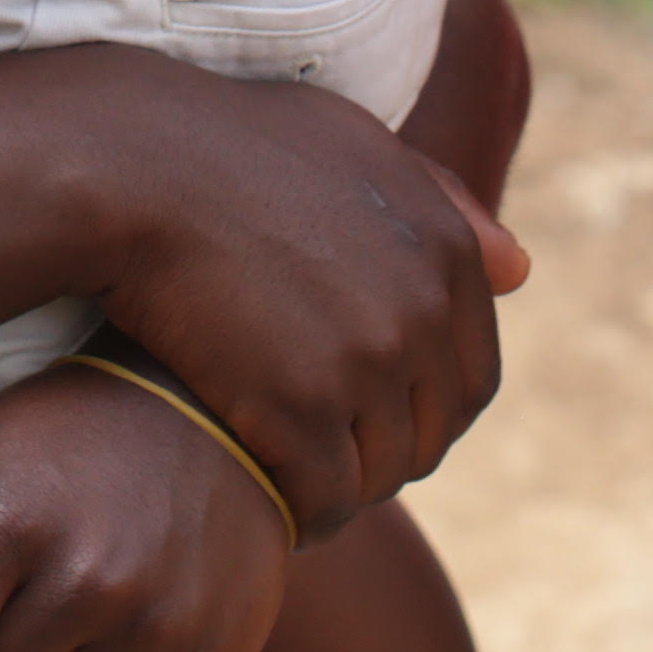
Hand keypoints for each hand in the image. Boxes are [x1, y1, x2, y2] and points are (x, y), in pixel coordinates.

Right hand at [48, 53, 524, 533]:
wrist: (132, 166)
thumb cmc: (226, 143)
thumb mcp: (352, 140)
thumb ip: (439, 201)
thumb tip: (521, 269)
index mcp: (444, 249)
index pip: (471, 377)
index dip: (423, 409)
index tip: (367, 417)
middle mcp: (421, 309)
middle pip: (430, 433)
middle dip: (382, 452)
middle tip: (322, 457)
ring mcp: (365, 362)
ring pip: (377, 472)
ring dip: (339, 485)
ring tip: (289, 479)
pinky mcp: (300, 407)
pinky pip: (323, 496)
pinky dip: (300, 510)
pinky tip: (266, 499)